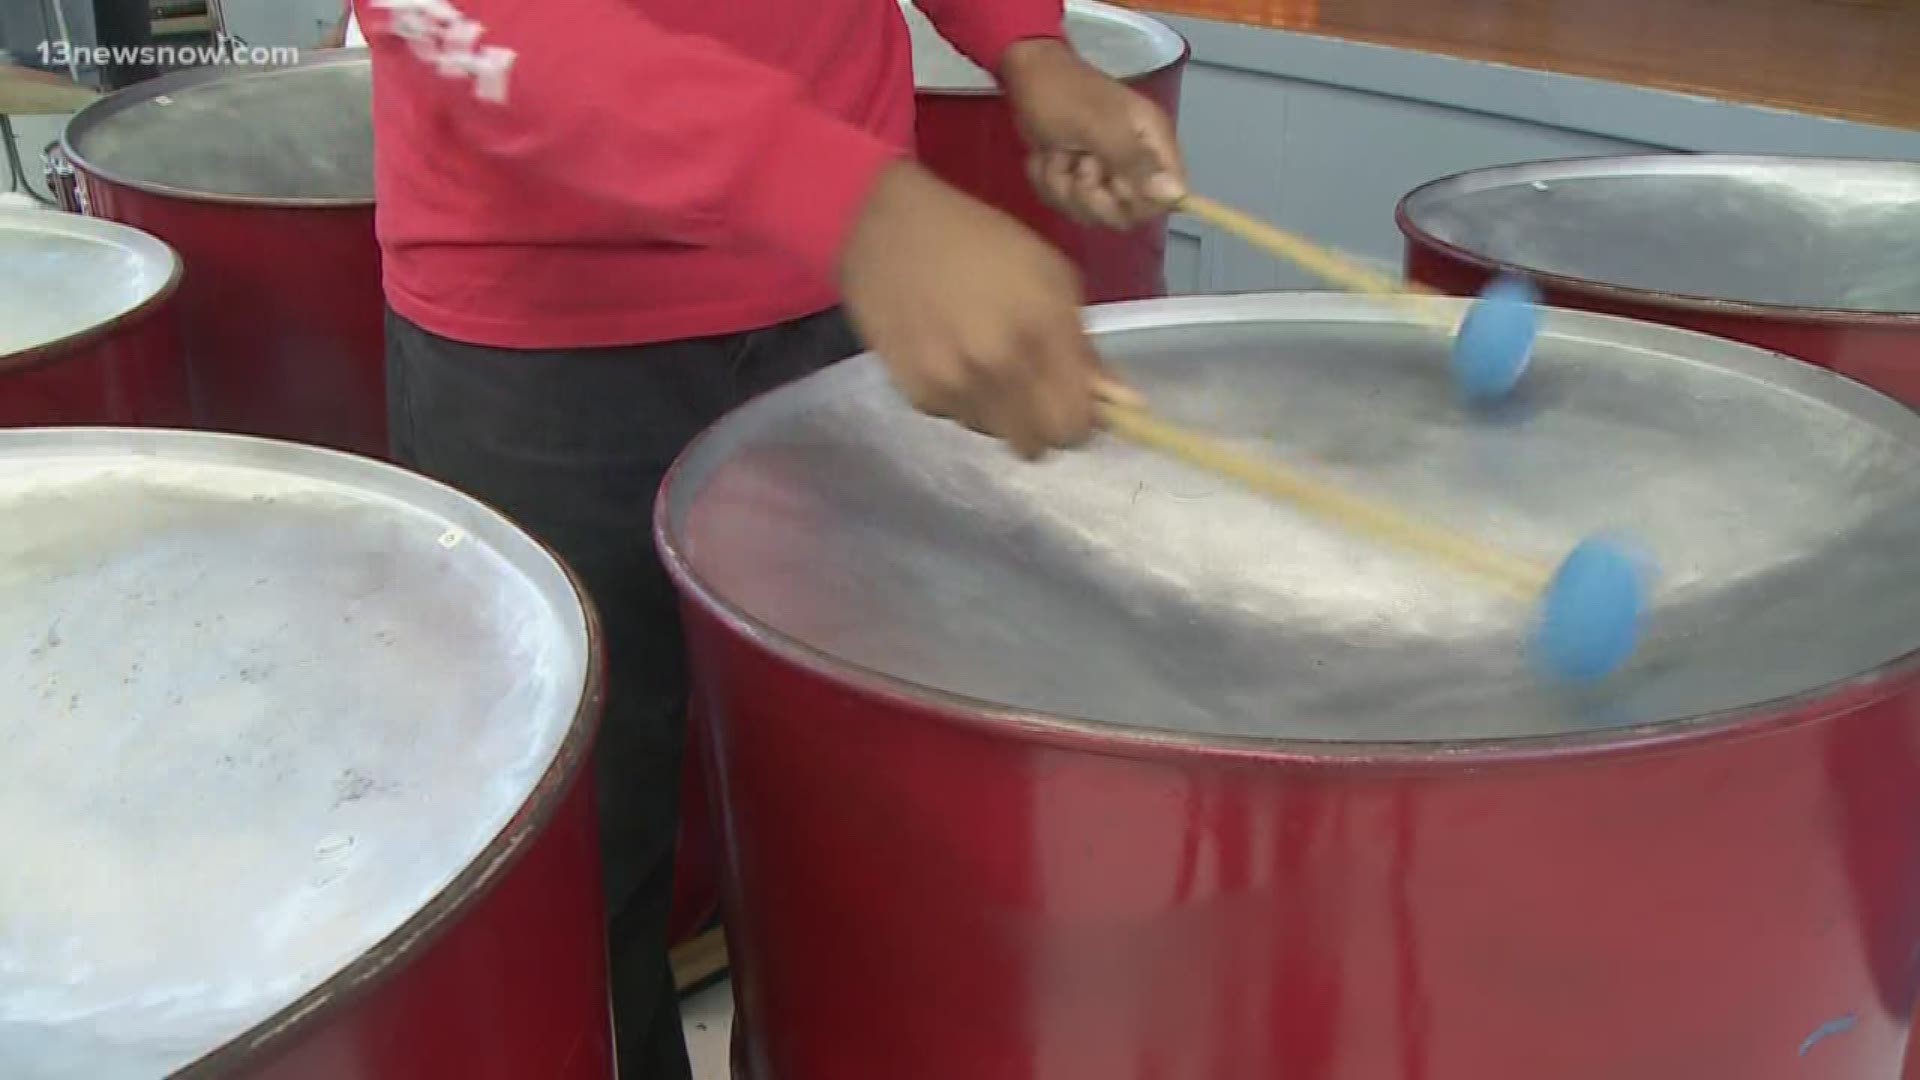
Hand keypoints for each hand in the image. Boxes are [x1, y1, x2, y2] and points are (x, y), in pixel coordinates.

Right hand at [839, 161, 1110, 459]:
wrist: (885, 228)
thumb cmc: (980, 241)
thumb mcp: (1050, 274)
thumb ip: (1084, 345)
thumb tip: (1123, 402)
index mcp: (1042, 327)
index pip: (1075, 424)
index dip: (1082, 421)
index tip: (1077, 404)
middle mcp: (999, 365)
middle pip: (1039, 445)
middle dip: (1045, 426)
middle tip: (1037, 394)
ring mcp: (954, 385)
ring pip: (998, 436)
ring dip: (1004, 414)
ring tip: (989, 366)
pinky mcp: (917, 393)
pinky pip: (959, 419)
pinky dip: (965, 401)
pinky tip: (954, 360)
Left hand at [1000, 38, 1185, 229]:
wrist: (1024, 74)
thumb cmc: (1062, 94)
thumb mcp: (1098, 126)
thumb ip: (1137, 161)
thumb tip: (1178, 194)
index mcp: (1153, 143)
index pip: (1169, 197)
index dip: (1140, 202)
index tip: (1113, 182)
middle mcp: (1135, 161)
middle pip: (1127, 212)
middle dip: (1092, 195)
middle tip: (1077, 161)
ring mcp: (1105, 171)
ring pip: (1092, 211)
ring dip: (1063, 186)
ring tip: (1056, 153)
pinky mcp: (1077, 178)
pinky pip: (1067, 203)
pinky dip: (1049, 181)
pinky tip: (1045, 155)